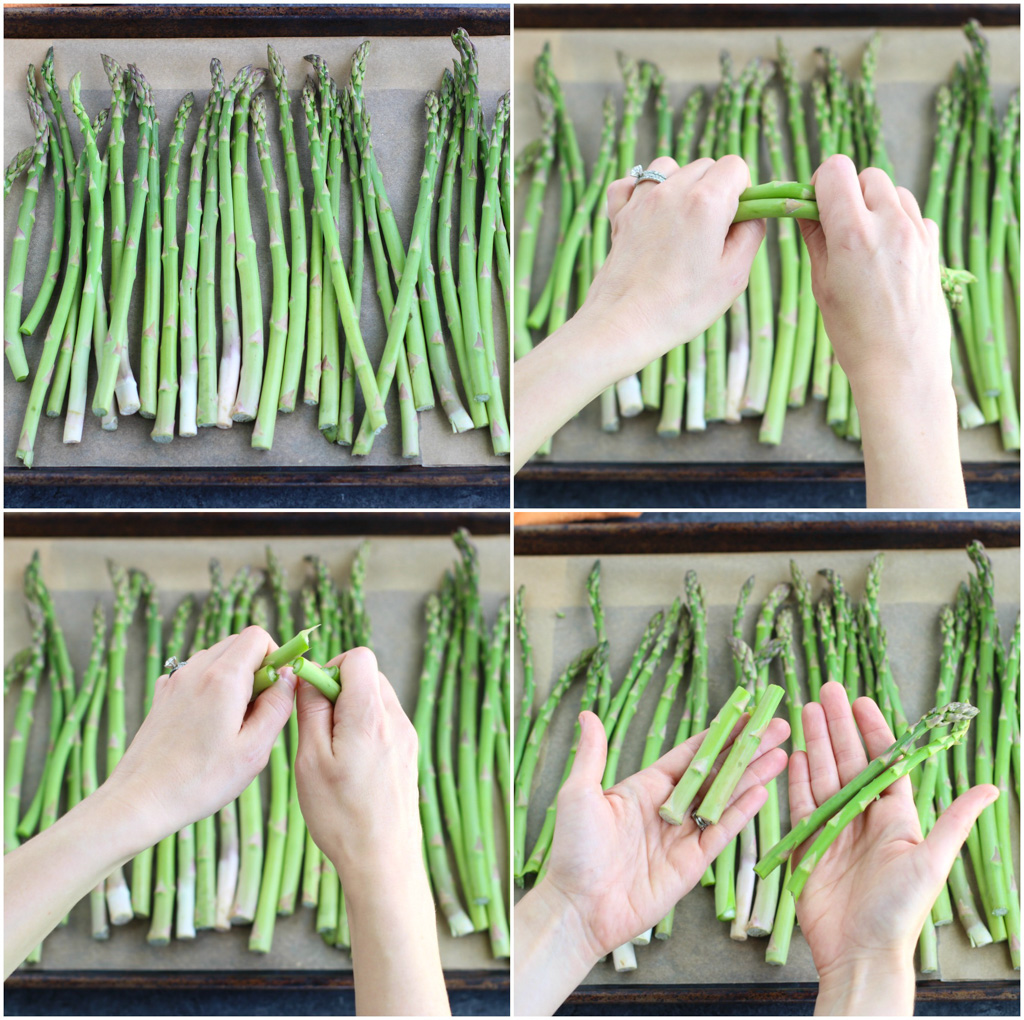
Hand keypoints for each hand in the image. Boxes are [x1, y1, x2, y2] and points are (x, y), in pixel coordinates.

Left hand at [106, 627, 295, 843]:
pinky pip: (195, 675)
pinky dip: (209, 687)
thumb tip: (288, 678)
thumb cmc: (200, 781)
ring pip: (216, 657)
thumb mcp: (254, 750)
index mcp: (223, 679)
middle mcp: (196, 670)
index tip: (278, 689)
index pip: (257, 636)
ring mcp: (175, 681)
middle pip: (237, 643)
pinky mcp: (162, 696)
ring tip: (233, 720)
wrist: (139, 801)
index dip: (275, 656)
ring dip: (234, 677)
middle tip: (258, 708)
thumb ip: (278, 707)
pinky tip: (207, 722)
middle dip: (257, 666)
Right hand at [294, 647, 448, 1016]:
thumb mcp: (310, 760)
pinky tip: (349, 764)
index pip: (359, 658)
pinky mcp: (409, 753)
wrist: (383, 860)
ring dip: (351, 710)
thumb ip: (312, 712)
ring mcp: (406, 737)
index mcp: (370, 716)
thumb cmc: (342, 816)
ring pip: (377, 699)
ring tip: (331, 750)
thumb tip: (310, 680)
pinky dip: (364, 729)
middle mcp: (395, 720)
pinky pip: (385, 723)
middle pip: (369, 676)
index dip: (330, 668)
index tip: (312, 697)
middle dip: (339, 689)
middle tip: (317, 726)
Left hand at [541, 709, 787, 959]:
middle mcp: (669, 807)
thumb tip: (588, 715)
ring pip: (725, 799)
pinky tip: (763, 791)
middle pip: (717, 772)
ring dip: (752, 776)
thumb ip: (593, 754)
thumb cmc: (573, 849)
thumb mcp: (580, 793)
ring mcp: (683, 835)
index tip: (745, 715)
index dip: (719, 734)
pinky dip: (742, 812)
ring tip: (782, 754)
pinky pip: (722, 832)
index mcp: (646, 787)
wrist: (579, 907)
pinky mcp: (692, 864)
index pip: (691, 754)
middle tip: (779, 727)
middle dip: (747, 750)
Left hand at [590, 155, 765, 382]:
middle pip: (704, 167)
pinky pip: (630, 184)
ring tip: (680, 222)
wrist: (624, 325)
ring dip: (679, 186)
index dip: (742, 191)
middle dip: (713, 191)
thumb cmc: (681, 306)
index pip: (735, 167)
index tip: (735, 221)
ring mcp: (640, 201)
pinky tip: (648, 215)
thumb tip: (752, 214)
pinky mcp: (618, 215)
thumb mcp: (734, 276)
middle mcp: (671, 191)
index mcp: (706, 203)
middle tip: (709, 232)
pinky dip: (640, 192)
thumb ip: (751, 234)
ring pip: (668, 168)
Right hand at [790, 683, 996, 1013]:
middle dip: (837, 724)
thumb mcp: (931, 862)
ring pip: (822, 774)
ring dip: (816, 741)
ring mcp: (832, 829)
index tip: (860, 701)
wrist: (859, 951)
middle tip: (826, 689)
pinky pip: (800, 802)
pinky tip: (794, 752)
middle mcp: (862, 818)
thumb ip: (954, 821)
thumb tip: (991, 790)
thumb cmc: (900, 911)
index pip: (882, 763)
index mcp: (894, 818)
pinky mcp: (806, 843)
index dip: (872, 731)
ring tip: (806, 708)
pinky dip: (797, 776)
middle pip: (847, 760)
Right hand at [799, 155, 949, 391]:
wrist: (901, 364)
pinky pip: (914, 215)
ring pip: (893, 191)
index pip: (836, 171)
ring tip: (864, 241)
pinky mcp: (933, 245)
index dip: (819, 184)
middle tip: (838, 227)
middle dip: (849, 193)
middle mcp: (889, 224)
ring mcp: (916, 233)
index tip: (814, 207)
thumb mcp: (823, 285)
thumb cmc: (855, 333)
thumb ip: (816, 239)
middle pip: (867, 176)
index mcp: (852, 234)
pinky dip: (898, 223)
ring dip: (875, 205)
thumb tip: (806, 210)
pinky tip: (887, 254)